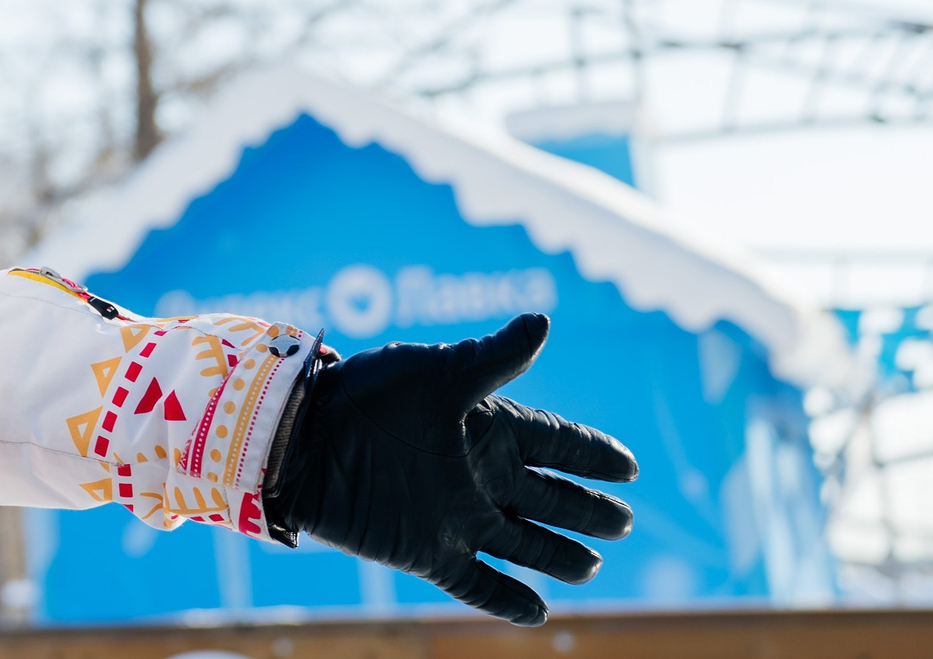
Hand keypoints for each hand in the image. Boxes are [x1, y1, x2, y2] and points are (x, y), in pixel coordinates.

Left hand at [261, 313, 636, 626]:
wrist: (302, 439)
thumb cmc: (366, 394)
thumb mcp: (435, 372)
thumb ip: (492, 358)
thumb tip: (543, 321)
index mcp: (485, 427)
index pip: (554, 443)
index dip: (591, 454)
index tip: (630, 466)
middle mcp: (476, 474)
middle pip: (547, 497)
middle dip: (586, 509)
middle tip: (625, 519)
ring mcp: (454, 516)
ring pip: (523, 543)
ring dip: (558, 556)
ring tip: (591, 565)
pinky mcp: (426, 551)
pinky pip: (476, 582)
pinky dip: (507, 598)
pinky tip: (539, 612)